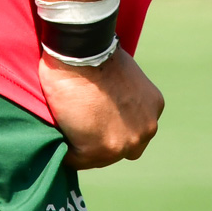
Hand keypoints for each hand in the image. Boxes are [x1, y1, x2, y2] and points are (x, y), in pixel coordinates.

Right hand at [39, 47, 163, 168]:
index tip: (94, 117)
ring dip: (83, 146)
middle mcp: (146, 129)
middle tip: (79, 125)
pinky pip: (76, 159)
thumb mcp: (125, 75)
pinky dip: (65, 150)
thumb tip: (108, 107)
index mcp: (154, 106)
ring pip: (100, 157)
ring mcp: (123, 143)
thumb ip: (123, 97)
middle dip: (101, 138)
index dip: (110, 125)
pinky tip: (57, 132)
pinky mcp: (97, 151)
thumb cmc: (96, 53)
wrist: (82, 51)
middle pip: (121, 146)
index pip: (132, 128)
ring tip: (66, 128)